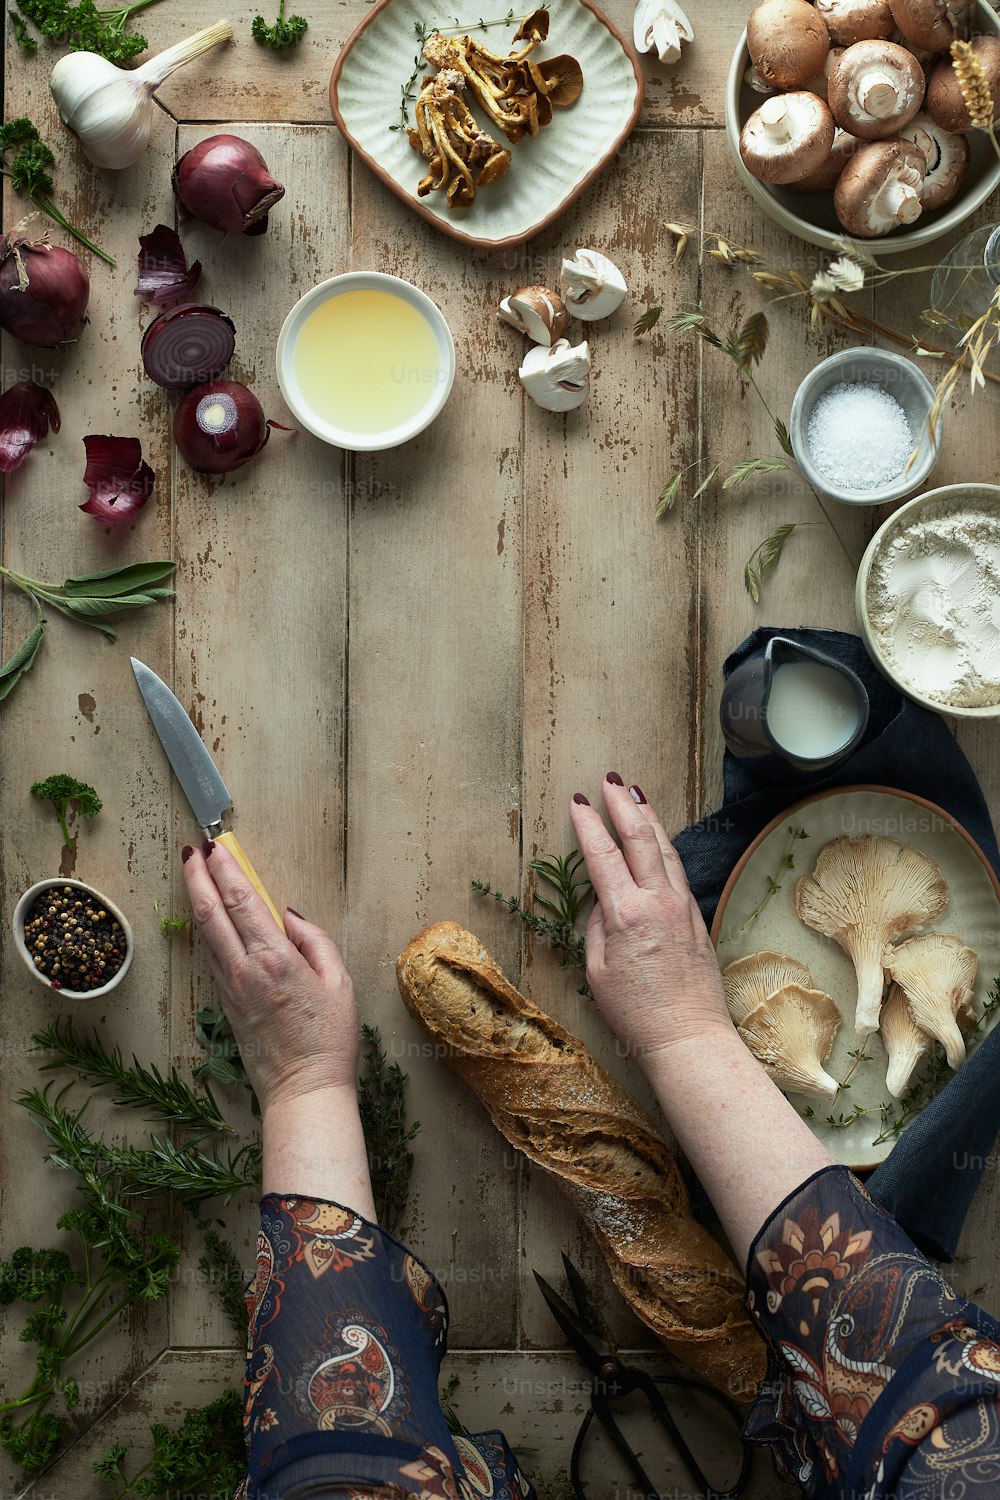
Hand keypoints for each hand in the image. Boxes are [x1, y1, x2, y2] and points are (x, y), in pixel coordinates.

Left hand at [182, 841, 359, 1113]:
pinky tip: (207, 918)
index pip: (241, 902)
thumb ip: (314, 941)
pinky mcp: (225, 1004)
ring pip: (204, 934)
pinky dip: (205, 929)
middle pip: (210, 913)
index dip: (225, 870)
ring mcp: (230, 988)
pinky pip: (212, 957)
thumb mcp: (339, 983)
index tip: (216, 847)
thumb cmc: (328, 1040)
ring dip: (196, 899)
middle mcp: (244, 970)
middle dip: (197, 876)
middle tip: (191, 850)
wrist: (303, 1091)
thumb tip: (290, 916)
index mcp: (275, 960)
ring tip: (194, 873)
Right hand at [569, 777, 732, 1068]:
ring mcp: (682, 908)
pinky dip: (665, 847)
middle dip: (622, 805)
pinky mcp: (697, 918)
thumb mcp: (597, 971)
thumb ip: (598, 928)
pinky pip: (678, 871)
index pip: (603, 856)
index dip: (588, 825)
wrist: (687, 1036)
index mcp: (627, 914)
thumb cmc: (636, 1013)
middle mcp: (659, 902)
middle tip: (610, 780)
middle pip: (640, 839)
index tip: (577, 802)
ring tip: (636, 794)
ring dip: (649, 818)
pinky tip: (659, 839)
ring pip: (666, 849)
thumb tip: (603, 902)